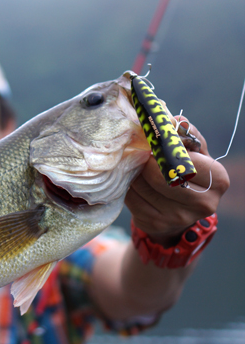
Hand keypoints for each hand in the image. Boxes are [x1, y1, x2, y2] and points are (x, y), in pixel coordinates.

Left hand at [125, 121, 229, 245]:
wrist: (177, 212)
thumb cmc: (186, 173)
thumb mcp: (193, 153)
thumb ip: (184, 134)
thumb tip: (171, 119)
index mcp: (217, 180)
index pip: (183, 160)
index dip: (163, 150)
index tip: (153, 144)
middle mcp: (203, 203)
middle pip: (159, 176)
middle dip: (144, 163)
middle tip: (139, 154)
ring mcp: (177, 217)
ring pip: (141, 186)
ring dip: (133, 173)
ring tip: (136, 168)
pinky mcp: (154, 224)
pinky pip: (131, 198)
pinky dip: (126, 186)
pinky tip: (132, 182)